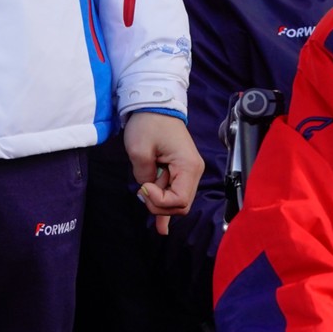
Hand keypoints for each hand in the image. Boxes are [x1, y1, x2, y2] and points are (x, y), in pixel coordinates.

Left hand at [124, 111, 202, 236]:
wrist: (153, 104)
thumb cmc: (148, 123)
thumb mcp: (139, 150)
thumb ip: (144, 176)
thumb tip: (147, 190)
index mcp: (188, 166)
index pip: (180, 201)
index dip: (159, 201)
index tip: (144, 186)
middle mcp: (193, 171)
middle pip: (180, 205)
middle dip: (159, 205)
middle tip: (141, 190)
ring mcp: (188, 171)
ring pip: (176, 201)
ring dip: (159, 201)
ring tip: (143, 192)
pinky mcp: (179, 170)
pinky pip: (175, 193)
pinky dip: (166, 207)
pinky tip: (162, 227)